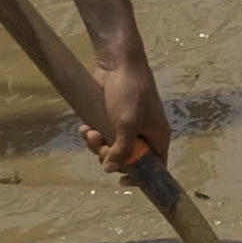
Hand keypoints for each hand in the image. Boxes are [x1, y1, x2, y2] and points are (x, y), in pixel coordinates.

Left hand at [84, 39, 172, 174]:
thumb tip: (110, 170)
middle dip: (109, 155)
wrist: (117, 62)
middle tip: (99, 143)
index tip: (122, 180)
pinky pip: (101, 135)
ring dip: (96, 144)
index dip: (141, 177)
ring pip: (111, 148)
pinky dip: (92, 134)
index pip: (156, 167)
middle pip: (127, 159)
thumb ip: (121, 150)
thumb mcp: (127, 125)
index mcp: (157, 137)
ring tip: (89, 132)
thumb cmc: (130, 93)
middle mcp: (144, 134)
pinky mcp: (111, 118)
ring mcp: (127, 126)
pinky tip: (84, 126)